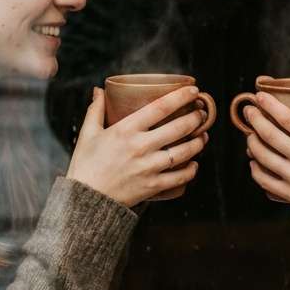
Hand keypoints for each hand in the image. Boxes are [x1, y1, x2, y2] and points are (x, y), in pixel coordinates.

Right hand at [67, 86, 207, 207]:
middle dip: (196, 118)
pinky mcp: (153, 186)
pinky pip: (179, 177)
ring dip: (198, 142)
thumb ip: (96, 110)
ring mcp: (148, 167)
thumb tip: (98, 90)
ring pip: (183, 152)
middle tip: (202, 114)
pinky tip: (194, 163)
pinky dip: (191, 170)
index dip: (181, 97)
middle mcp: (140, 147)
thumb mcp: (87, 134)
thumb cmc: (86, 164)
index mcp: (125, 130)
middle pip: (178, 128)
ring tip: (204, 136)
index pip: (160, 107)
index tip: (193, 91)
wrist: (85, 198)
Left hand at [244, 91, 289, 217]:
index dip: (271, 105)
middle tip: (249, 111)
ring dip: (252, 142)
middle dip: (255, 119)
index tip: (260, 96)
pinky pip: (264, 180)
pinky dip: (255, 169)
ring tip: (250, 134)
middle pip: (270, 135)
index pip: (289, 119)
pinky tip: (254, 161)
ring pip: (263, 156)